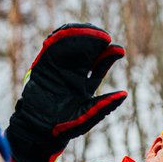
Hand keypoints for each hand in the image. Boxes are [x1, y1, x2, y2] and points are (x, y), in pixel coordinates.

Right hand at [6, 23, 127, 161]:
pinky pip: (51, 48)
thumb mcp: (86, 117)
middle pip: (87, 50)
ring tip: (89, 30)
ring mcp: (58, 68)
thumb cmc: (63, 128)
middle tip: (103, 36)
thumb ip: (103, 106)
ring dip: (79, 34)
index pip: (100, 65)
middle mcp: (73, 74)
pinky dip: (58, 38)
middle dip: (95, 40)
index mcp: (85, 84)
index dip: (109, 55)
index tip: (119, 50)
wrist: (38, 131)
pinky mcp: (43, 65)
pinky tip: (68, 32)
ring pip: (71, 45)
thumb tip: (124, 94)